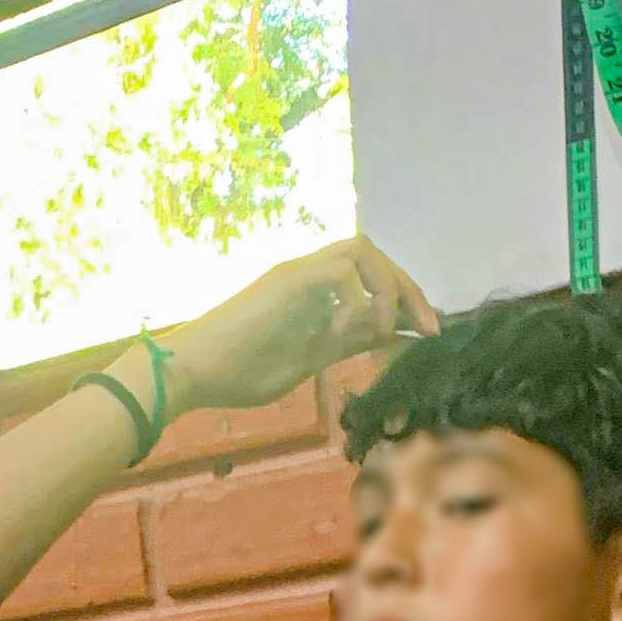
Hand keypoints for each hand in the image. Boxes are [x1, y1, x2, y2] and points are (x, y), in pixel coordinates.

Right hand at [166, 238, 436, 413]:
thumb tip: (394, 336)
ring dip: (386, 289)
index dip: (407, 298)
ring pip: (362, 249)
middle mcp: (310, 273)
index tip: (427, 332)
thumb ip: (350, 342)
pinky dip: (356, 300)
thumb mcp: (311, 358)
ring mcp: (298, 273)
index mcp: (316, 292)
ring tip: (381, 331)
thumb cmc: (239, 372)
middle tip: (430, 330)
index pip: (374, 276)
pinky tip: (342, 333)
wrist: (191, 372)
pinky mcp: (289, 279)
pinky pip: (341, 269)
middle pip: (374, 254)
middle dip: (410, 290)